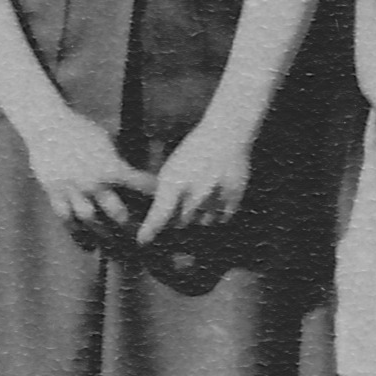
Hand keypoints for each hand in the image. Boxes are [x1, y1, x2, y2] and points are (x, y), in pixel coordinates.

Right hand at [23, 109, 157, 249]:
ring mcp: (72, 190)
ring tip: (112, 246)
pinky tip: (85, 243)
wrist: (47, 125)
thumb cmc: (80, 128)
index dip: (153, 193)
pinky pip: (65, 218)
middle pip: (116, 212)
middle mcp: (93, 183)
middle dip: (130, 225)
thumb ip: (116, 158)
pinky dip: (76, 232)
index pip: (139, 184)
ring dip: (103, 234)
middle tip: (140, 238)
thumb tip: (130, 170)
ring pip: (90, 220)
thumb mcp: (105, 139)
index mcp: (110, 167)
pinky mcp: (54, 193)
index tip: (163, 203)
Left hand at [136, 122, 255, 243]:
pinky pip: (222, 218)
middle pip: (182, 223)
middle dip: (179, 218)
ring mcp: (216, 197)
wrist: (226, 134)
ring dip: (200, 216)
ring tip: (203, 192)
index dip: (149, 230)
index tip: (142, 241)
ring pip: (203, 222)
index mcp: (174, 182)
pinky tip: (216, 194)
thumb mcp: (172, 169)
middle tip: (185, 198)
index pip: (160, 214)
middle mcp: (194, 193)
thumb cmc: (194, 151)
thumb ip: (165, 194)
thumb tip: (159, 220)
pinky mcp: (233, 198)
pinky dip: (217, 212)